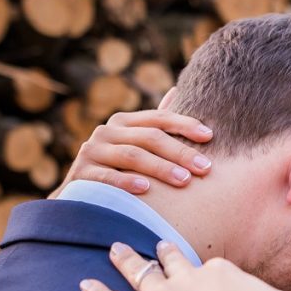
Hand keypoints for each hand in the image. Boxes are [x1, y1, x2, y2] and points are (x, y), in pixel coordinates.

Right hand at [50, 110, 213, 197]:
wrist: (81, 200)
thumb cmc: (118, 171)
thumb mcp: (135, 146)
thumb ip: (154, 124)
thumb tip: (177, 90)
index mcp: (123, 123)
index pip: (158, 118)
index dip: (185, 125)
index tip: (210, 136)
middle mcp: (106, 132)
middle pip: (149, 138)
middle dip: (180, 152)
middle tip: (205, 168)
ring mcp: (91, 151)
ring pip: (132, 156)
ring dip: (161, 168)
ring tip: (184, 180)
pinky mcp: (81, 173)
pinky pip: (107, 177)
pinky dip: (127, 182)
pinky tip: (147, 189)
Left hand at [80, 242, 290, 290]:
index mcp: (220, 274)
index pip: (214, 272)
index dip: (212, 278)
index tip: (213, 284)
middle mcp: (187, 280)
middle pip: (172, 262)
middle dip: (164, 253)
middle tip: (157, 244)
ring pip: (138, 273)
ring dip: (125, 260)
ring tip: (115, 249)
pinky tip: (84, 286)